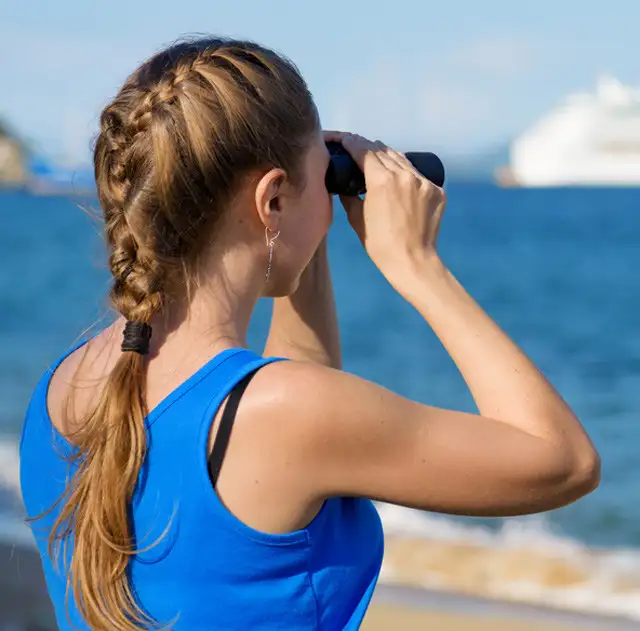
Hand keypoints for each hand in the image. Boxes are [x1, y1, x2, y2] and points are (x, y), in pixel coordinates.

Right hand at [336, 133, 446, 283]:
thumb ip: (350, 197)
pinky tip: (398, 178)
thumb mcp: (357, 219)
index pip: (364, 151)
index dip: (352, 143)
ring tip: (378, 159)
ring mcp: (423, 182)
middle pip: (382, 151)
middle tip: (358, 147)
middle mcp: (404, 176)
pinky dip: (405, 173)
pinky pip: (417, 174)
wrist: (412, 262)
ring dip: (387, 157)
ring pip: (401, 159)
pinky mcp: (436, 191)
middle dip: (368, 148)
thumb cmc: (381, 245)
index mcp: (382, 180)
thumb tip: (345, 186)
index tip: (345, 140)